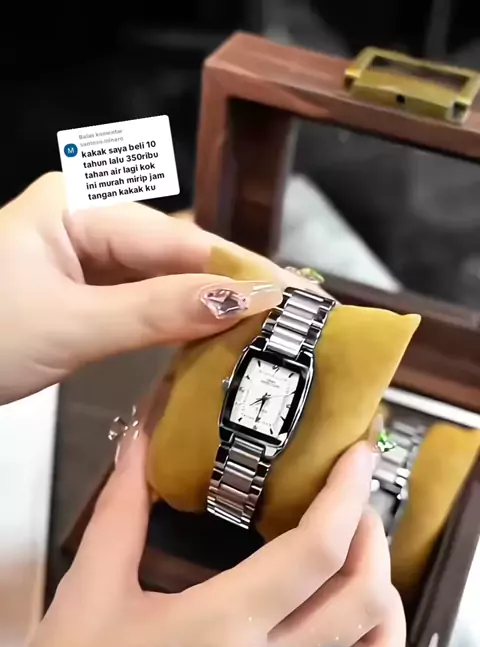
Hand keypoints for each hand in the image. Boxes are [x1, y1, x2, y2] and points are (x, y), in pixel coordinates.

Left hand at [0, 173, 285, 403]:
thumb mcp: (72, 326)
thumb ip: (157, 313)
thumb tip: (242, 303)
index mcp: (78, 207)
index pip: (177, 238)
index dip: (238, 271)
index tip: (291, 296)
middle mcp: (86, 220)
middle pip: (175, 252)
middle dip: (231, 286)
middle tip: (291, 315)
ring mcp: (83, 255)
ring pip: (162, 277)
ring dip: (207, 305)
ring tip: (266, 326)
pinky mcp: (82, 289)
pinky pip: (141, 298)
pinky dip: (175, 319)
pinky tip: (212, 335)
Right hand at [1, 423, 424, 646]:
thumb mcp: (89, 590)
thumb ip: (122, 509)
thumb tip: (139, 440)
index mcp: (219, 629)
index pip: (313, 553)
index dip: (344, 497)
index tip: (355, 458)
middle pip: (360, 601)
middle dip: (371, 541)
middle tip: (354, 509)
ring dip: (390, 611)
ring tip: (372, 573)